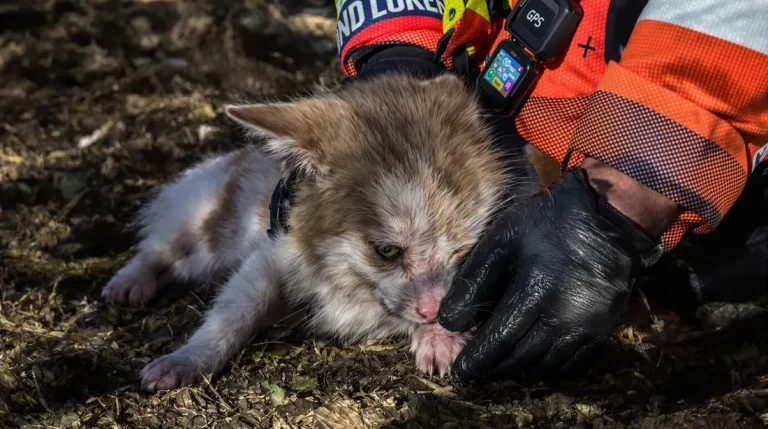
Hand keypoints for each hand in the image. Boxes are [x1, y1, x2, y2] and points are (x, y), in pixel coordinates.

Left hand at [438, 167, 661, 381]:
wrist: (610, 215)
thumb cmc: (549, 222)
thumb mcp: (503, 239)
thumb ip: (474, 279)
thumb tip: (449, 320)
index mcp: (536, 291)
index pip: (499, 340)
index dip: (477, 360)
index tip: (460, 373)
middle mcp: (564, 316)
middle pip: (521, 358)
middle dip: (494, 369)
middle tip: (475, 373)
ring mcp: (588, 325)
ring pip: (547, 364)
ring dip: (519, 370)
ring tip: (498, 368)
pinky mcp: (604, 328)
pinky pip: (573, 361)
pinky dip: (548, 366)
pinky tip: (533, 361)